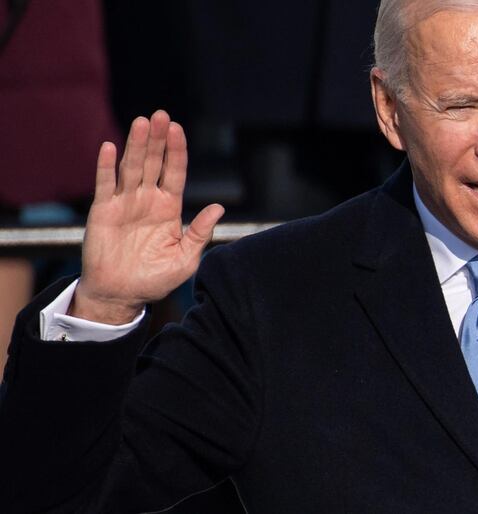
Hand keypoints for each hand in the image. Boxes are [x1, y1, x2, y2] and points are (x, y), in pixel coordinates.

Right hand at [71, 110, 224, 323]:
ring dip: (136, 145)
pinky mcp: (103, 211)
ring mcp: (125, 203)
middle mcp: (147, 199)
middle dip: (158, 139)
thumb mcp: (185, 259)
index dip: (177, 150)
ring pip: (131, 168)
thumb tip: (219, 207)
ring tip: (141, 123)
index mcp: (169, 207)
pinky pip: (105, 185)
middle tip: (161, 115)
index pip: (175, 172)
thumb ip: (200, 233)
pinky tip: (109, 147)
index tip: (178, 129)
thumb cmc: (155, 278)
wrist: (122, 295)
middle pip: (154, 162)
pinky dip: (106, 167)